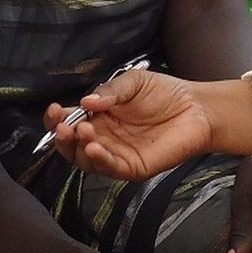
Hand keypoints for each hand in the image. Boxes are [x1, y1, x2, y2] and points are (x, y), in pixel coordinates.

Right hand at [47, 69, 212, 179]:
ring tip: (81, 132)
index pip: (70, 122)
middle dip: (62, 137)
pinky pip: (110, 168)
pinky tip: (93, 148)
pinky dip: (98, 160)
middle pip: (72, 145)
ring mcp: (117, 154)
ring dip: (78, 148)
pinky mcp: (133, 167)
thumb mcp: (133, 83)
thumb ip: (109, 92)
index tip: (55, 111)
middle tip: (65, 126)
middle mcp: (104, 138)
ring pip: (86, 160)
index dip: (57, 119)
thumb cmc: (165, 93)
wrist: (197, 107)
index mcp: (99, 117)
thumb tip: (85, 103)